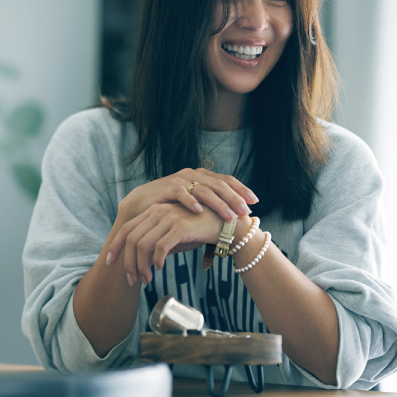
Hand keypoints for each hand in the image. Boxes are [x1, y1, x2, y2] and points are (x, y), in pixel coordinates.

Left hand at [107, 203, 223, 283]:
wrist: (226, 225)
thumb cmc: (200, 231)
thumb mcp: (174, 236)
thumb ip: (158, 243)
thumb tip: (143, 262)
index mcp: (154, 212)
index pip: (127, 228)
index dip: (116, 245)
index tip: (110, 261)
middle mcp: (159, 212)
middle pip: (132, 239)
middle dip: (128, 262)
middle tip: (131, 279)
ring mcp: (169, 218)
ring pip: (143, 244)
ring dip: (142, 266)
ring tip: (147, 279)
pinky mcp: (180, 226)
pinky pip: (161, 246)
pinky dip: (157, 260)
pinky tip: (160, 268)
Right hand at [118, 168, 256, 222]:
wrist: (141, 205)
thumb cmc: (170, 209)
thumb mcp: (194, 207)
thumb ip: (211, 209)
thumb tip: (235, 221)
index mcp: (201, 177)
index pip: (226, 180)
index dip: (241, 189)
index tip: (255, 202)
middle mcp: (192, 175)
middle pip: (218, 184)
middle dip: (234, 198)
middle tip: (245, 211)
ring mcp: (179, 180)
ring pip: (203, 189)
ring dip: (217, 203)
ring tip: (229, 216)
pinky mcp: (166, 188)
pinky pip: (181, 193)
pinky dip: (190, 202)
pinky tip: (199, 211)